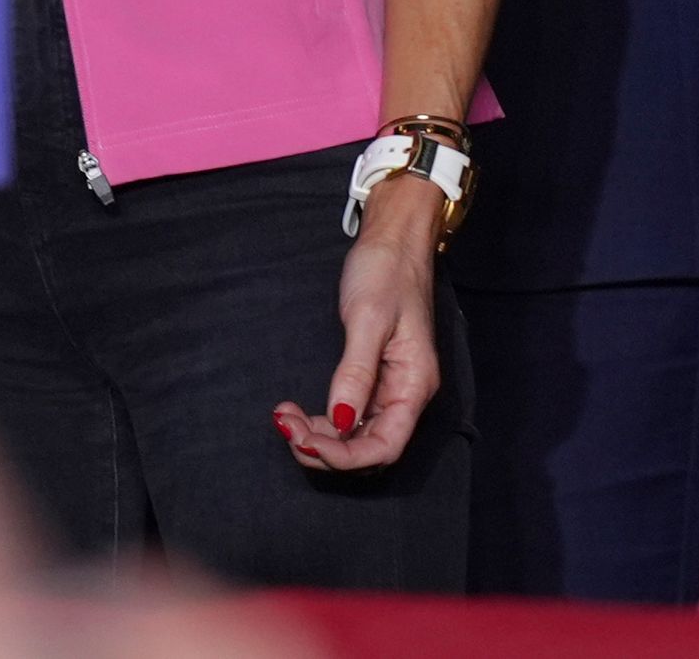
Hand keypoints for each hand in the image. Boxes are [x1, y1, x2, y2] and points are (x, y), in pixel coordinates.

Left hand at [275, 177, 443, 470]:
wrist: (392, 243)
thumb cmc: (385, 275)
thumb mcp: (367, 320)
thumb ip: (355, 373)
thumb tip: (339, 420)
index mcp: (413, 386)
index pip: (385, 446)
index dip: (346, 456)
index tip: (306, 441)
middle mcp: (404, 395)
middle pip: (369, 447)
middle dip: (327, 448)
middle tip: (284, 427)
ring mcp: (389, 388)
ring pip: (357, 435)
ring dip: (321, 437)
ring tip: (284, 418)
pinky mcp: (373, 376)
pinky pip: (350, 414)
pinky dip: (324, 420)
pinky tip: (299, 411)